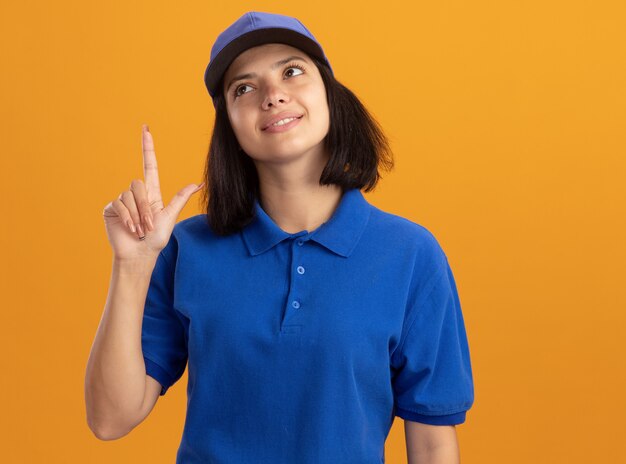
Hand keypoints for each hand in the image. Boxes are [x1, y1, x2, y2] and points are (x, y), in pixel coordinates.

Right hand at [102, 124, 203, 259]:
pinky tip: (130, 229)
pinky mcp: (111, 208)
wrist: (140, 255)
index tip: (146, 129)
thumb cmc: (156, 239)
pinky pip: (119, 204)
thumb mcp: (170, 217)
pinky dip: (128, 217)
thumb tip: (199, 183)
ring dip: (138, 215)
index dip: (147, 147)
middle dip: (145, 207)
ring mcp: (123, 201)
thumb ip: (180, 198)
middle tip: (149, 225)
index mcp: (152, 194)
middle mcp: (136, 195)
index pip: (149, 165)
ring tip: (140, 230)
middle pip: (138, 185)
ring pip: (129, 195)